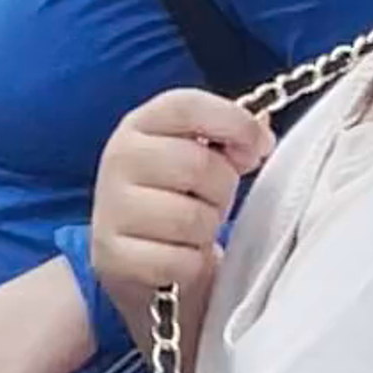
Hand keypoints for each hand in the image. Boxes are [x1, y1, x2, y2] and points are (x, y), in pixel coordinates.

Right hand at [88, 88, 273, 345]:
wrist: (137, 257)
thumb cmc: (176, 197)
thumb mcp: (198, 156)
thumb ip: (230, 136)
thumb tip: (261, 133)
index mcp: (140, 126)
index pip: (187, 106)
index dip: (234, 123)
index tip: (260, 147)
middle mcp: (119, 159)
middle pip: (197, 164)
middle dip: (222, 189)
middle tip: (212, 200)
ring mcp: (112, 209)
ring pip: (192, 218)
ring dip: (206, 230)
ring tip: (194, 230)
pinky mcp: (113, 258)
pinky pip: (181, 261)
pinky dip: (193, 266)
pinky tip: (180, 258)